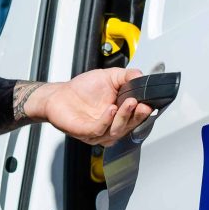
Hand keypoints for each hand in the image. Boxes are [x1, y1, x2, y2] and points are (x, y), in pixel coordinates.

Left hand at [32, 66, 156, 144]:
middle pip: (129, 126)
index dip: (144, 112)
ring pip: (116, 130)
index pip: (137, 117)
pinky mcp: (85, 133)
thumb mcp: (109, 76)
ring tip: (126, 103)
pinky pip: (99, 130)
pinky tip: (110, 110)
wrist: (60, 96)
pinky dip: (106, 120)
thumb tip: (141, 75)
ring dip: (123, 117)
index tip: (148, 102)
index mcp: (120, 115)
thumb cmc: (83, 89)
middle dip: (136, 115)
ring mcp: (99, 132)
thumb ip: (127, 76)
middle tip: (139, 102)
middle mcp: (111, 126)